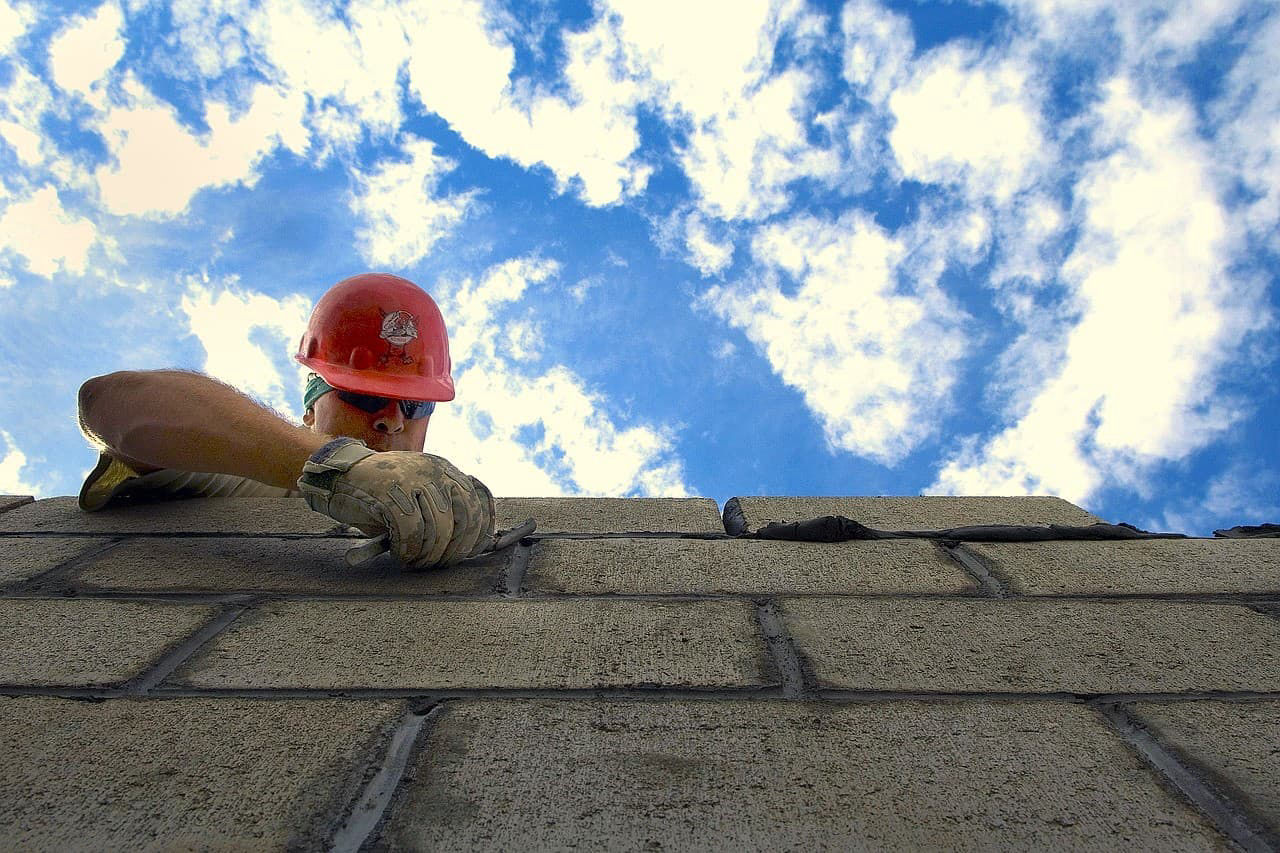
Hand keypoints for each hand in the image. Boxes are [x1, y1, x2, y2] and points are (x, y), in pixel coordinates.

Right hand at [297, 438, 495, 567]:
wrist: (339, 476)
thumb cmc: (381, 495)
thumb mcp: (418, 495)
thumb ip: (444, 511)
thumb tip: (471, 546)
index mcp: (445, 470)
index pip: (479, 500)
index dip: (480, 531)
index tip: (471, 552)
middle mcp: (435, 471)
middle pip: (465, 517)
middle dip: (455, 549)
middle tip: (438, 564)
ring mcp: (413, 479)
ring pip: (440, 527)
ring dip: (430, 554)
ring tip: (416, 563)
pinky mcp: (390, 491)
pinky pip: (411, 530)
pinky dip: (409, 550)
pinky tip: (400, 555)